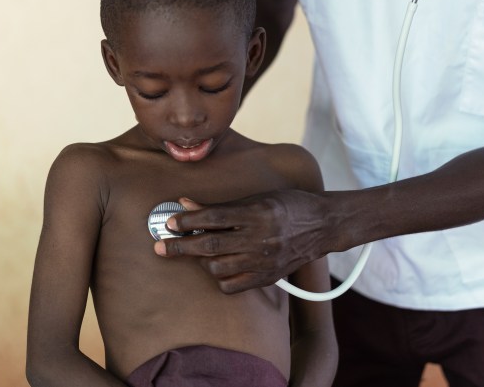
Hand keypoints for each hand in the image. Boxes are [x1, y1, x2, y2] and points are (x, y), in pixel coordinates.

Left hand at [153, 190, 334, 292]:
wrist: (324, 226)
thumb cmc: (290, 205)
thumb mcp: (258, 197)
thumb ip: (222, 206)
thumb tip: (186, 203)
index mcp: (258, 213)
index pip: (214, 218)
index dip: (188, 220)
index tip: (169, 222)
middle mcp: (260, 239)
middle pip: (210, 246)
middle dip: (180, 247)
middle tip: (159, 246)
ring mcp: (264, 262)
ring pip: (218, 268)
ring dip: (199, 261)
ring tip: (194, 252)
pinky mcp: (267, 278)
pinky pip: (233, 286)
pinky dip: (218, 278)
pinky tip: (215, 268)